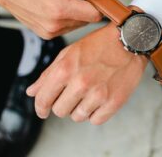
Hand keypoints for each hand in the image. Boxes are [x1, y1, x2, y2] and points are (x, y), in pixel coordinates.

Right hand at [0, 0, 106, 38]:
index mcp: (59, 8)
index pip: (95, 13)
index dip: (99, 2)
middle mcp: (55, 24)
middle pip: (88, 19)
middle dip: (87, 2)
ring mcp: (50, 31)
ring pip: (78, 23)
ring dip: (77, 9)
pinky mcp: (46, 34)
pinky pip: (67, 26)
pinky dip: (68, 15)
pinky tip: (57, 3)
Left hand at [26, 23, 147, 124]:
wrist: (130, 41)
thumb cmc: (99, 45)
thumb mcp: (69, 53)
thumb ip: (48, 74)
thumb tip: (32, 92)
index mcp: (65, 69)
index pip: (44, 99)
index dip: (40, 107)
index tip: (43, 111)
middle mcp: (80, 83)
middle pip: (60, 111)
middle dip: (63, 104)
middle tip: (73, 93)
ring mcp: (98, 94)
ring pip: (77, 117)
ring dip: (80, 108)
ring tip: (89, 92)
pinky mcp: (114, 102)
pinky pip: (95, 120)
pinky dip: (95, 113)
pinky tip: (99, 99)